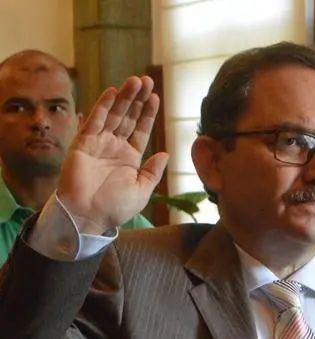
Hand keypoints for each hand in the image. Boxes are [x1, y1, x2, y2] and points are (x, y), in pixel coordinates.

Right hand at [58, 75, 168, 233]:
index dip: (147, 114)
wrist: (87, 216)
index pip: (141, 130)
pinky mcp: (83, 143)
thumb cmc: (115, 208)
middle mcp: (115, 147)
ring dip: (124, 97)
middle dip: (137, 99)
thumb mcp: (142, 191)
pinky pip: (95, 121)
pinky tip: (113, 92)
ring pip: (113, 115)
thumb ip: (153, 172)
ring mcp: (99, 143)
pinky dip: (103, 106)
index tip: (155, 97)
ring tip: (135, 81)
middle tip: (146, 80)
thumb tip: (166, 154)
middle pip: (128, 117)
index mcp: (130, 158)